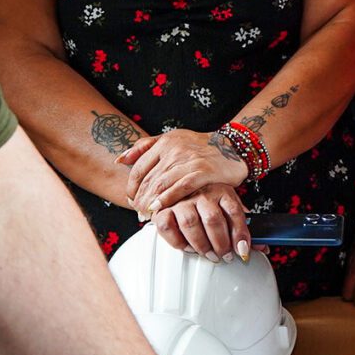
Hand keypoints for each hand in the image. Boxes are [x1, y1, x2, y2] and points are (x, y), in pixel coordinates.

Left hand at [121, 128, 249, 212]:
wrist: (233, 147)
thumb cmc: (201, 146)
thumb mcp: (172, 139)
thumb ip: (145, 147)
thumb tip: (120, 160)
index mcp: (164, 142)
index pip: (139, 168)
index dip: (132, 187)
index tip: (131, 200)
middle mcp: (174, 149)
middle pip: (149, 179)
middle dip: (139, 199)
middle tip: (137, 213)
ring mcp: (189, 159)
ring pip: (161, 184)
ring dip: (150, 202)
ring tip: (146, 215)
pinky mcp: (203, 170)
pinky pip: (181, 187)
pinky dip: (168, 198)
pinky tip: (159, 208)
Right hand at [150, 183, 252, 259]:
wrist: (184, 188)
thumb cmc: (210, 203)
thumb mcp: (230, 209)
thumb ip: (244, 227)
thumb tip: (264, 246)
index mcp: (222, 191)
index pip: (234, 211)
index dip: (240, 234)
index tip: (243, 251)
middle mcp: (201, 193)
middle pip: (212, 219)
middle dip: (221, 243)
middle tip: (225, 256)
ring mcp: (181, 200)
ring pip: (190, 223)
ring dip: (201, 245)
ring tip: (210, 255)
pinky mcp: (163, 210)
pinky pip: (167, 227)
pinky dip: (177, 241)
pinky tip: (188, 248)